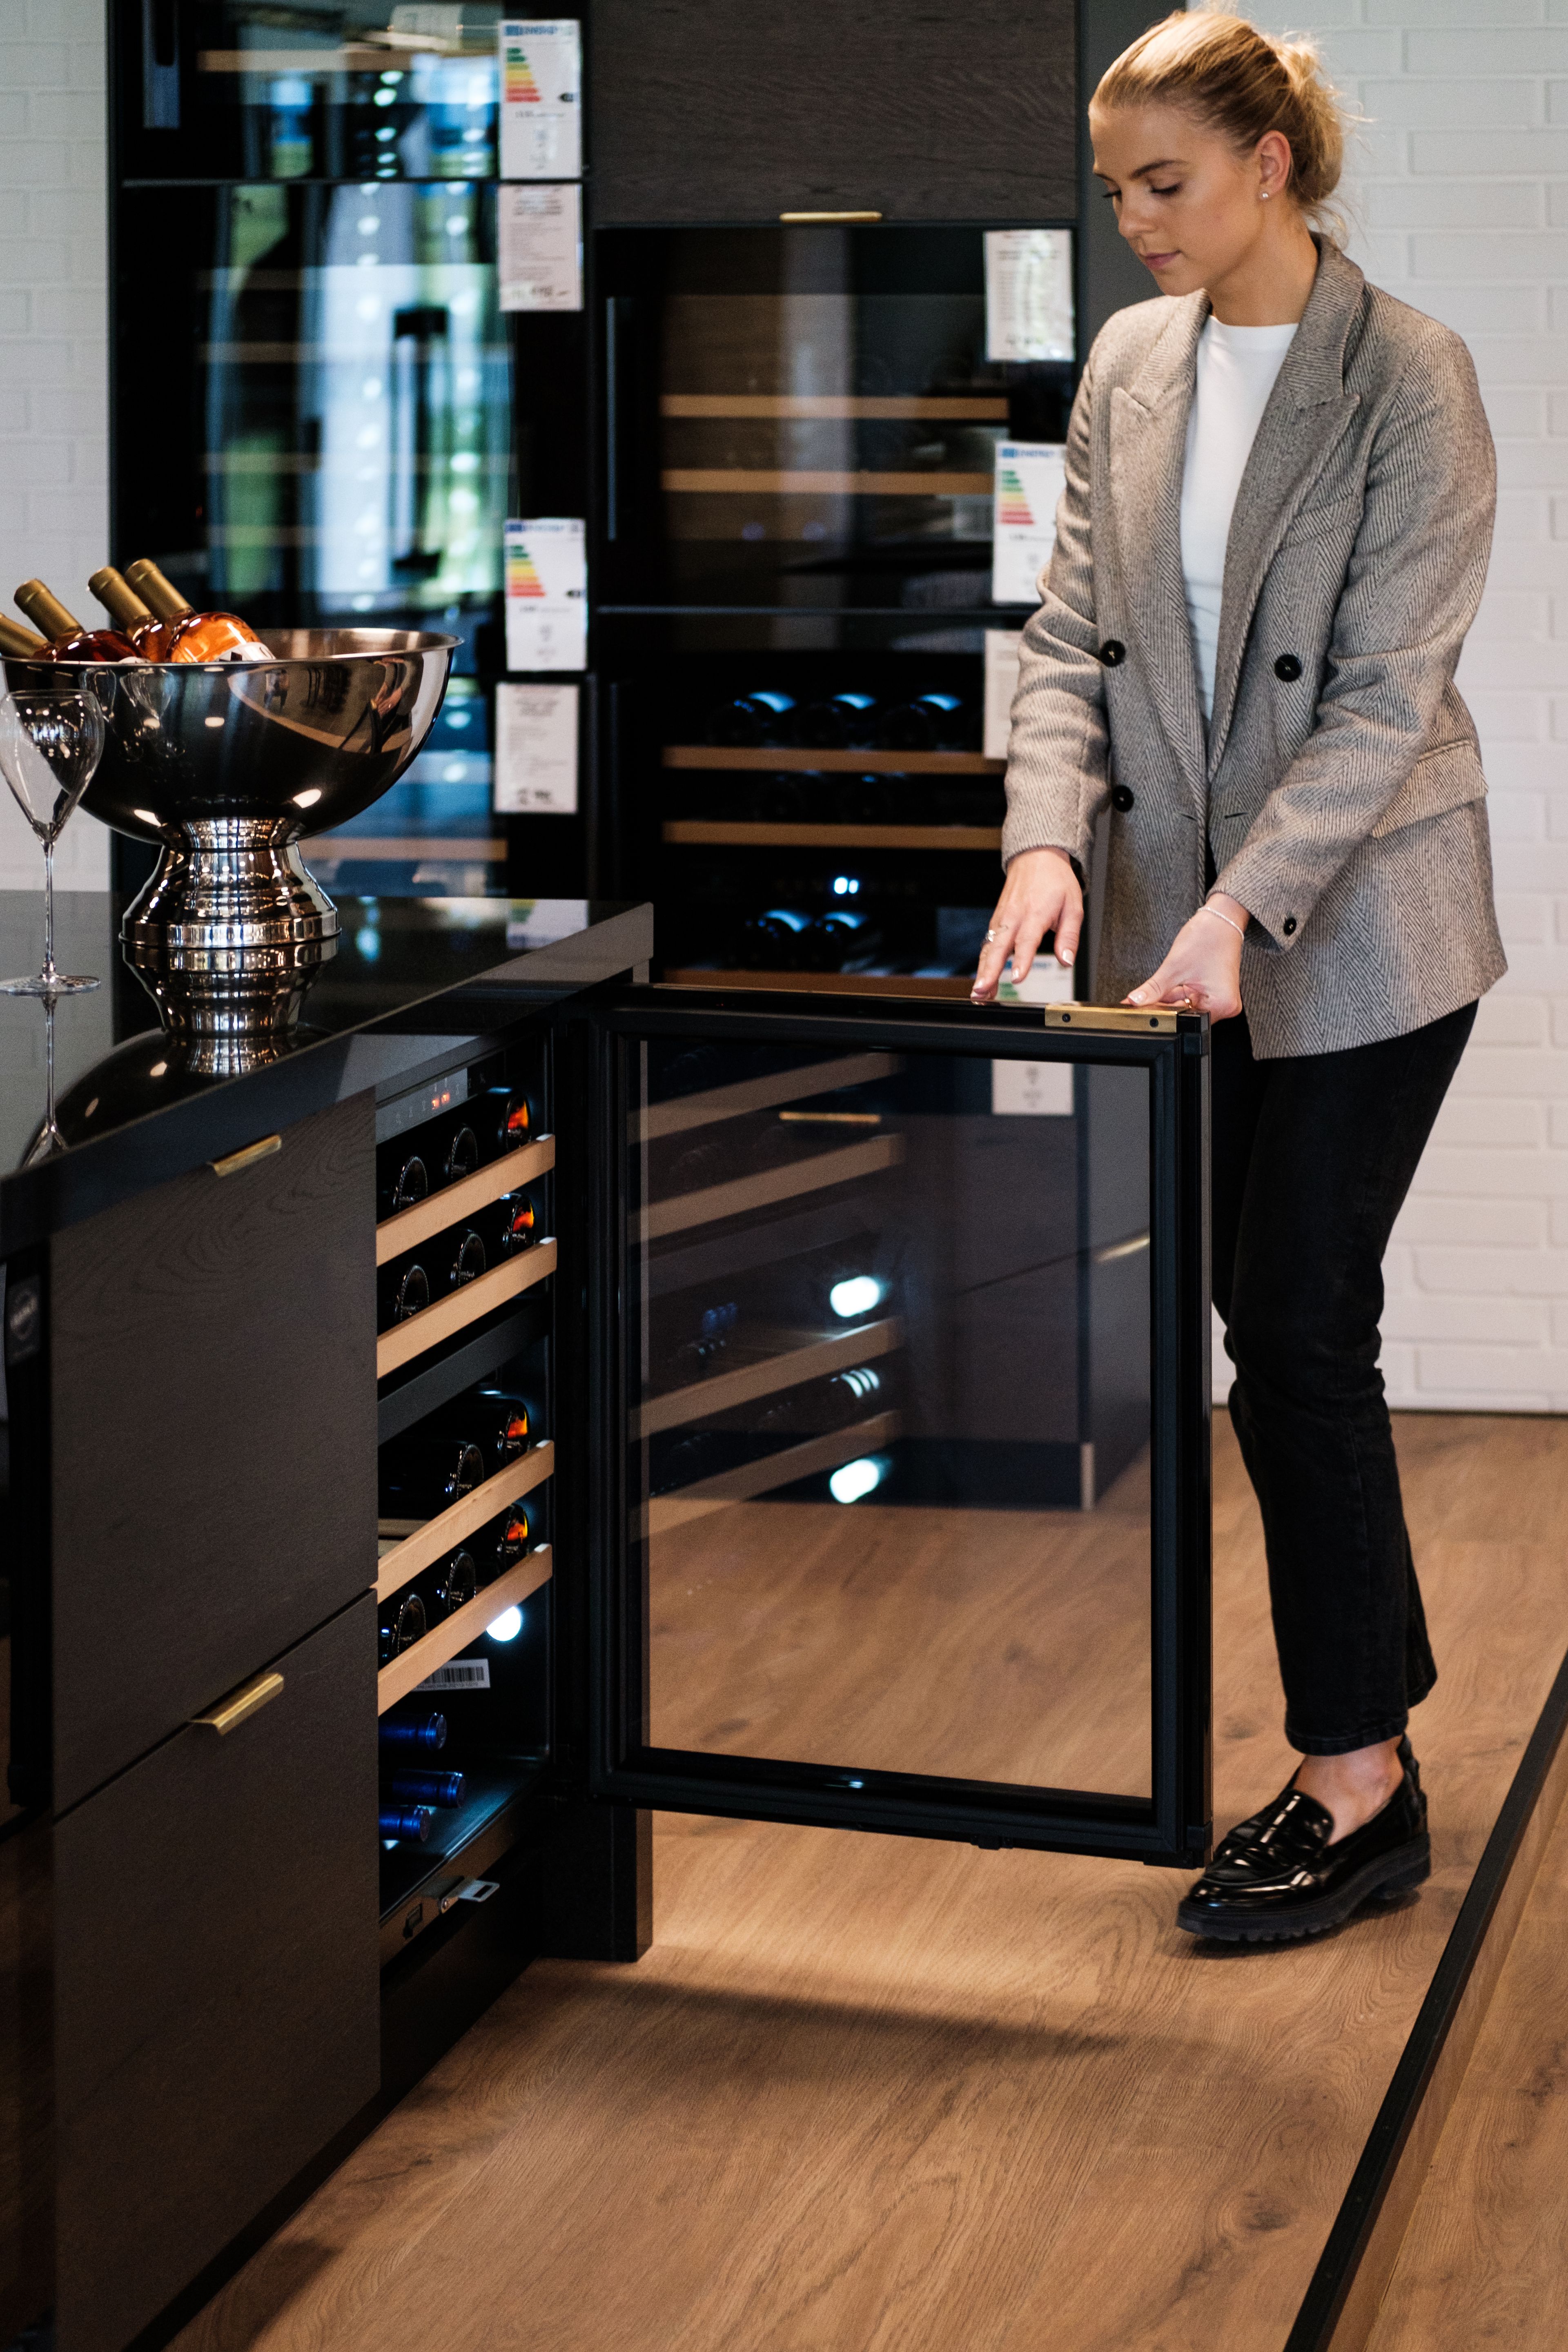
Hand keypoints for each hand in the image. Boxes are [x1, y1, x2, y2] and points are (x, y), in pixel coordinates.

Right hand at [971, 846, 1083, 1004]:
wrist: (1036, 857)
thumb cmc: (1055, 881)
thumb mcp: (1073, 906)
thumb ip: (1069, 937)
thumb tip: (1067, 960)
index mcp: (1036, 912)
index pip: (1027, 940)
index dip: (1021, 960)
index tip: (1016, 978)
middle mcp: (1014, 916)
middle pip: (998, 947)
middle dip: (989, 971)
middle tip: (983, 991)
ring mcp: (1002, 918)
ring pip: (989, 948)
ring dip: (982, 971)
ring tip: (979, 993)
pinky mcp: (996, 921)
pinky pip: (988, 944)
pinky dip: (983, 963)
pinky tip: (983, 979)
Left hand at [1124, 893, 1247, 1020]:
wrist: (1221, 919)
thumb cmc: (1207, 937)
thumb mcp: (1174, 967)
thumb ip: (1153, 988)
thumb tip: (1135, 1001)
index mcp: (1221, 1004)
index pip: (1184, 1018)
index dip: (1160, 1014)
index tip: (1141, 1010)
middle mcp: (1225, 1005)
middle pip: (1186, 1014)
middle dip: (1163, 1007)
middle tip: (1144, 1000)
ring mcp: (1221, 998)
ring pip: (1187, 1006)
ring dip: (1169, 999)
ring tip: (1158, 987)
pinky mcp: (1215, 992)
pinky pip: (1192, 998)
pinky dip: (1178, 993)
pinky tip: (1167, 985)